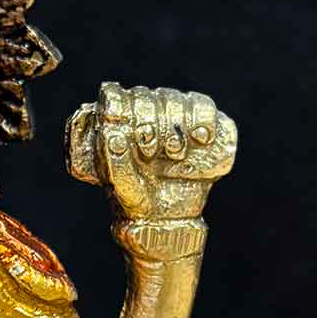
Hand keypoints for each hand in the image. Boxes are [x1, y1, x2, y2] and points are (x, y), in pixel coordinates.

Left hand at [65, 82, 235, 221]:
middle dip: (153, 120)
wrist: (167, 220)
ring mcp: (175, 122)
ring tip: (175, 154)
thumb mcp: (119, 184)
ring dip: (177, 123)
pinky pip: (204, 106)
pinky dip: (204, 116)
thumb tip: (111, 133)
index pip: (124, 97)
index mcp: (124, 126)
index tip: (124, 121)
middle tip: (150, 151)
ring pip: (178, 99)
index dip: (125, 104)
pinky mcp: (199, 129)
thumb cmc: (137, 200)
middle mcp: (149, 118)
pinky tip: (201, 137)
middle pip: (153, 97)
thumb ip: (112, 159)